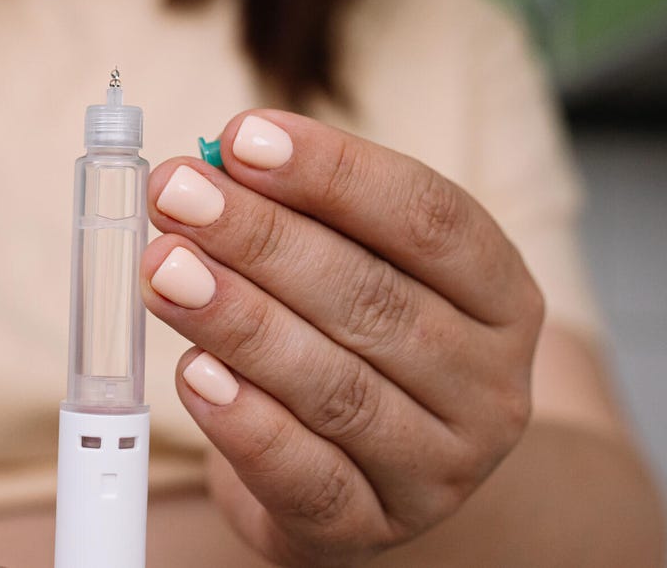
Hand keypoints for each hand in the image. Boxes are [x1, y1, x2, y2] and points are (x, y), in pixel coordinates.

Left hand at [140, 110, 543, 566]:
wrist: (370, 474)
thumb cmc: (357, 347)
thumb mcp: (356, 271)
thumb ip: (301, 219)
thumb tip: (212, 168)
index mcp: (501, 296)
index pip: (429, 219)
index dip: (333, 173)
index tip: (241, 137)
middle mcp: (490, 386)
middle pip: (374, 298)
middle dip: (262, 239)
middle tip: (178, 196)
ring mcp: (440, 469)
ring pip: (337, 387)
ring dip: (240, 321)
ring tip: (165, 270)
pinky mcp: (371, 530)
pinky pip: (307, 477)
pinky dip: (246, 423)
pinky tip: (192, 373)